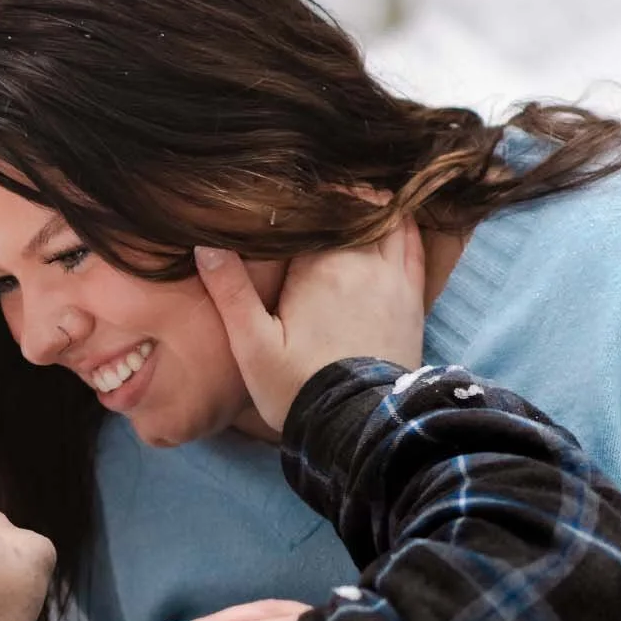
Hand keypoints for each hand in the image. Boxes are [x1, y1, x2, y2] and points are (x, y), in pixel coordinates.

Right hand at [194, 215, 426, 434]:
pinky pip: (412, 242)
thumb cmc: (298, 388)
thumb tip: (206, 244)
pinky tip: (391, 218)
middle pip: (352, 205)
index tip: (283, 193)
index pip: (311, 208)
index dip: (298, 197)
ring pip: (387, 216)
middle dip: (335, 196)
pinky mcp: (413, 296)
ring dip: (369, 205)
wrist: (356, 427)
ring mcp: (394, 276)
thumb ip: (231, 292)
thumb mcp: (252, 346)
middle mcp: (363, 260)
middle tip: (312, 198)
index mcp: (321, 265)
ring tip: (348, 204)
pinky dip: (401, 224)